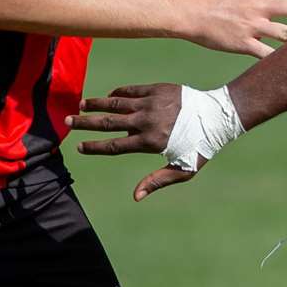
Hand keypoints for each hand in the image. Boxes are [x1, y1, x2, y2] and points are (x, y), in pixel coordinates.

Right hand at [67, 84, 200, 200]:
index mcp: (149, 142)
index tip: (79, 147)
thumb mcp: (182, 169)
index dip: (94, 147)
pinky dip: (117, 94)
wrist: (217, 116)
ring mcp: (150, 103)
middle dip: (85, 123)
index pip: (114, 146)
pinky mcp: (157, 89)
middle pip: (108, 123)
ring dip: (96, 104)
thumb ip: (157, 181)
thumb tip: (135, 197)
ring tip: (81, 105)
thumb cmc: (200, 147)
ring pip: (116, 103)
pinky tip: (108, 97)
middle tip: (68, 121)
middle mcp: (146, 121)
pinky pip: (131, 91)